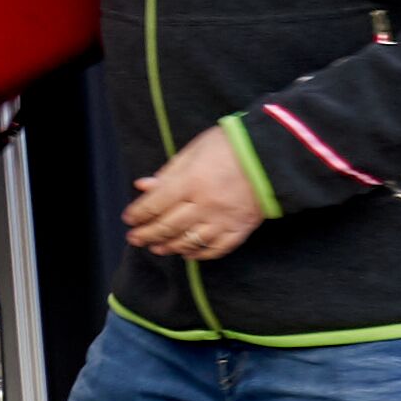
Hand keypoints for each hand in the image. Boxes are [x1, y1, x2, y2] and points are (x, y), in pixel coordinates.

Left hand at [119, 126, 267, 260]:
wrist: (272, 155)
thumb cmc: (229, 146)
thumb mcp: (194, 150)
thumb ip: (168, 172)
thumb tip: (143, 186)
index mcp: (190, 182)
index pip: (155, 204)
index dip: (139, 214)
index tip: (128, 219)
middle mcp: (204, 205)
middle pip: (168, 226)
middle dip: (147, 234)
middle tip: (135, 238)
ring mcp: (223, 220)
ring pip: (189, 241)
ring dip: (169, 246)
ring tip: (156, 248)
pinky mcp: (240, 229)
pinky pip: (216, 249)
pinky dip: (199, 254)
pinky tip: (187, 254)